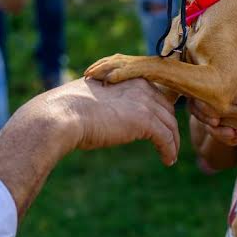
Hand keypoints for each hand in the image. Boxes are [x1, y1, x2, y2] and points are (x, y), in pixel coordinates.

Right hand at [41, 77, 179, 165]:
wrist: (63, 114)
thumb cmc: (70, 109)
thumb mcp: (95, 98)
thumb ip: (110, 101)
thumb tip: (109, 116)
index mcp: (129, 76)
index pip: (155, 94)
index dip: (160, 111)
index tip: (160, 126)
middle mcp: (141, 85)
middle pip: (167, 107)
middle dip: (170, 125)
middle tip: (168, 142)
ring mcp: (144, 102)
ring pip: (170, 123)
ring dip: (172, 141)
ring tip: (170, 155)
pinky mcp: (144, 120)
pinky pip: (166, 137)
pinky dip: (169, 150)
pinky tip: (167, 160)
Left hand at [189, 32, 236, 146]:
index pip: (218, 90)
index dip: (204, 84)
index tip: (198, 72)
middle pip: (209, 109)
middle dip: (197, 98)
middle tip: (191, 85)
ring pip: (214, 124)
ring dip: (203, 114)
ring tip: (198, 99)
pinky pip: (225, 138)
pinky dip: (216, 130)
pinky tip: (214, 119)